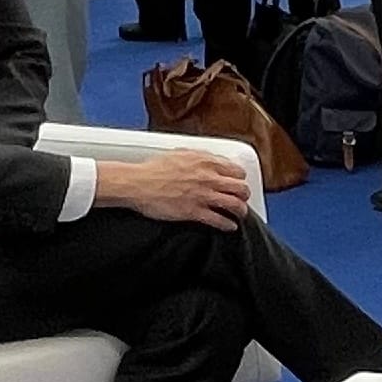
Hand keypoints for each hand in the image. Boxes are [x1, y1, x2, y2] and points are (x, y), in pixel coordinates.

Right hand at [92, 148, 252, 228]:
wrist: (137, 184)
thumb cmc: (152, 169)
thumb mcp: (179, 154)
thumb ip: (197, 157)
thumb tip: (207, 159)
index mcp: (205, 161)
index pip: (236, 170)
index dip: (239, 177)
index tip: (238, 181)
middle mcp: (208, 178)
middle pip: (240, 188)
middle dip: (244, 194)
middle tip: (242, 198)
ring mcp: (203, 196)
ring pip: (235, 205)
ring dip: (241, 211)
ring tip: (240, 214)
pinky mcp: (194, 212)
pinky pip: (220, 220)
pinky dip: (228, 225)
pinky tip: (230, 227)